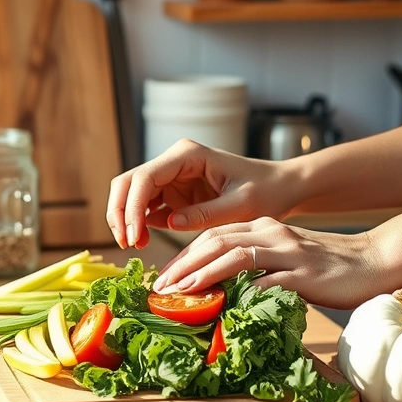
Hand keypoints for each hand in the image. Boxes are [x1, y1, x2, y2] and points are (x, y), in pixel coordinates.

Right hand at [106, 139, 298, 248]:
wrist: (280, 188)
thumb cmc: (266, 192)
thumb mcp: (241, 206)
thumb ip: (206, 214)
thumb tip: (169, 223)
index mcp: (187, 155)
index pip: (145, 177)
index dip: (132, 207)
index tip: (133, 235)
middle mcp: (174, 162)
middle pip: (129, 182)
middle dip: (120, 212)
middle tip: (127, 243)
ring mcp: (171, 178)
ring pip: (131, 195)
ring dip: (127, 220)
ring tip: (137, 246)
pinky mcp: (173, 195)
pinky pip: (145, 208)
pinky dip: (139, 225)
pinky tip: (145, 241)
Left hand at [152, 217, 385, 309]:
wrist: (376, 260)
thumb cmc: (326, 265)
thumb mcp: (283, 257)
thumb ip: (254, 266)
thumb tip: (218, 290)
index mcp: (262, 226)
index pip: (212, 236)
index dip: (184, 256)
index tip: (164, 277)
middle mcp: (271, 233)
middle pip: (215, 242)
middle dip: (183, 265)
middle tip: (161, 287)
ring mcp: (288, 251)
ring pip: (234, 256)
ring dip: (203, 274)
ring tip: (180, 292)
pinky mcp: (304, 274)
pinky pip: (267, 281)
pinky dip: (242, 293)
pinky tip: (224, 305)